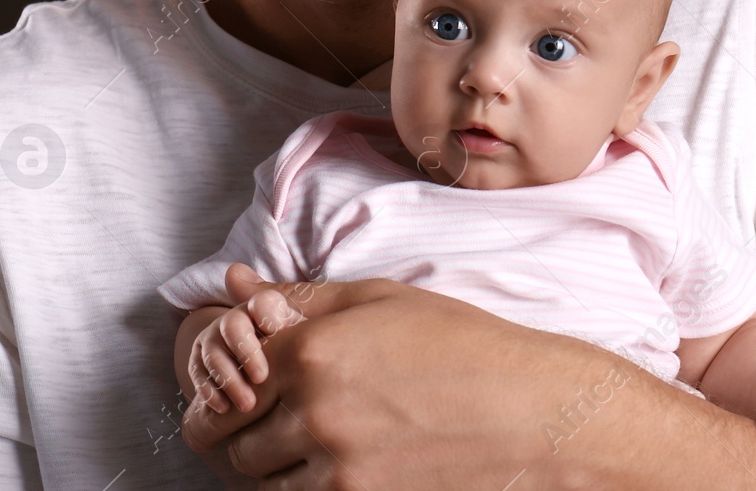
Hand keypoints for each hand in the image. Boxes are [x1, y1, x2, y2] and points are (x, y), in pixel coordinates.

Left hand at [180, 265, 614, 488]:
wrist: (533, 414)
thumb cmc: (460, 346)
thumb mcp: (378, 300)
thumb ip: (296, 297)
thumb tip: (231, 284)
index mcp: (311, 351)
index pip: (223, 378)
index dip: (225, 383)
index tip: (240, 387)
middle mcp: (314, 412)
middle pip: (230, 439)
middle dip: (241, 429)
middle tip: (267, 417)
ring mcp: (337, 468)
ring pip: (259, 480)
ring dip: (270, 465)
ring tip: (310, 441)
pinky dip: (303, 488)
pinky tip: (336, 465)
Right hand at [188, 268, 305, 414]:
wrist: (273, 375)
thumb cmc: (298, 352)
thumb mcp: (306, 333)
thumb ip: (292, 304)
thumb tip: (244, 274)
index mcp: (267, 308)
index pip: (262, 302)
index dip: (266, 314)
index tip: (275, 330)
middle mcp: (237, 320)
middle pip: (233, 326)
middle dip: (246, 352)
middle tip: (262, 378)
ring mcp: (216, 340)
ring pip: (214, 354)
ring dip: (229, 380)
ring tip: (248, 405)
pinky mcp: (201, 363)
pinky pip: (199, 374)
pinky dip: (210, 391)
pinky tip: (224, 408)